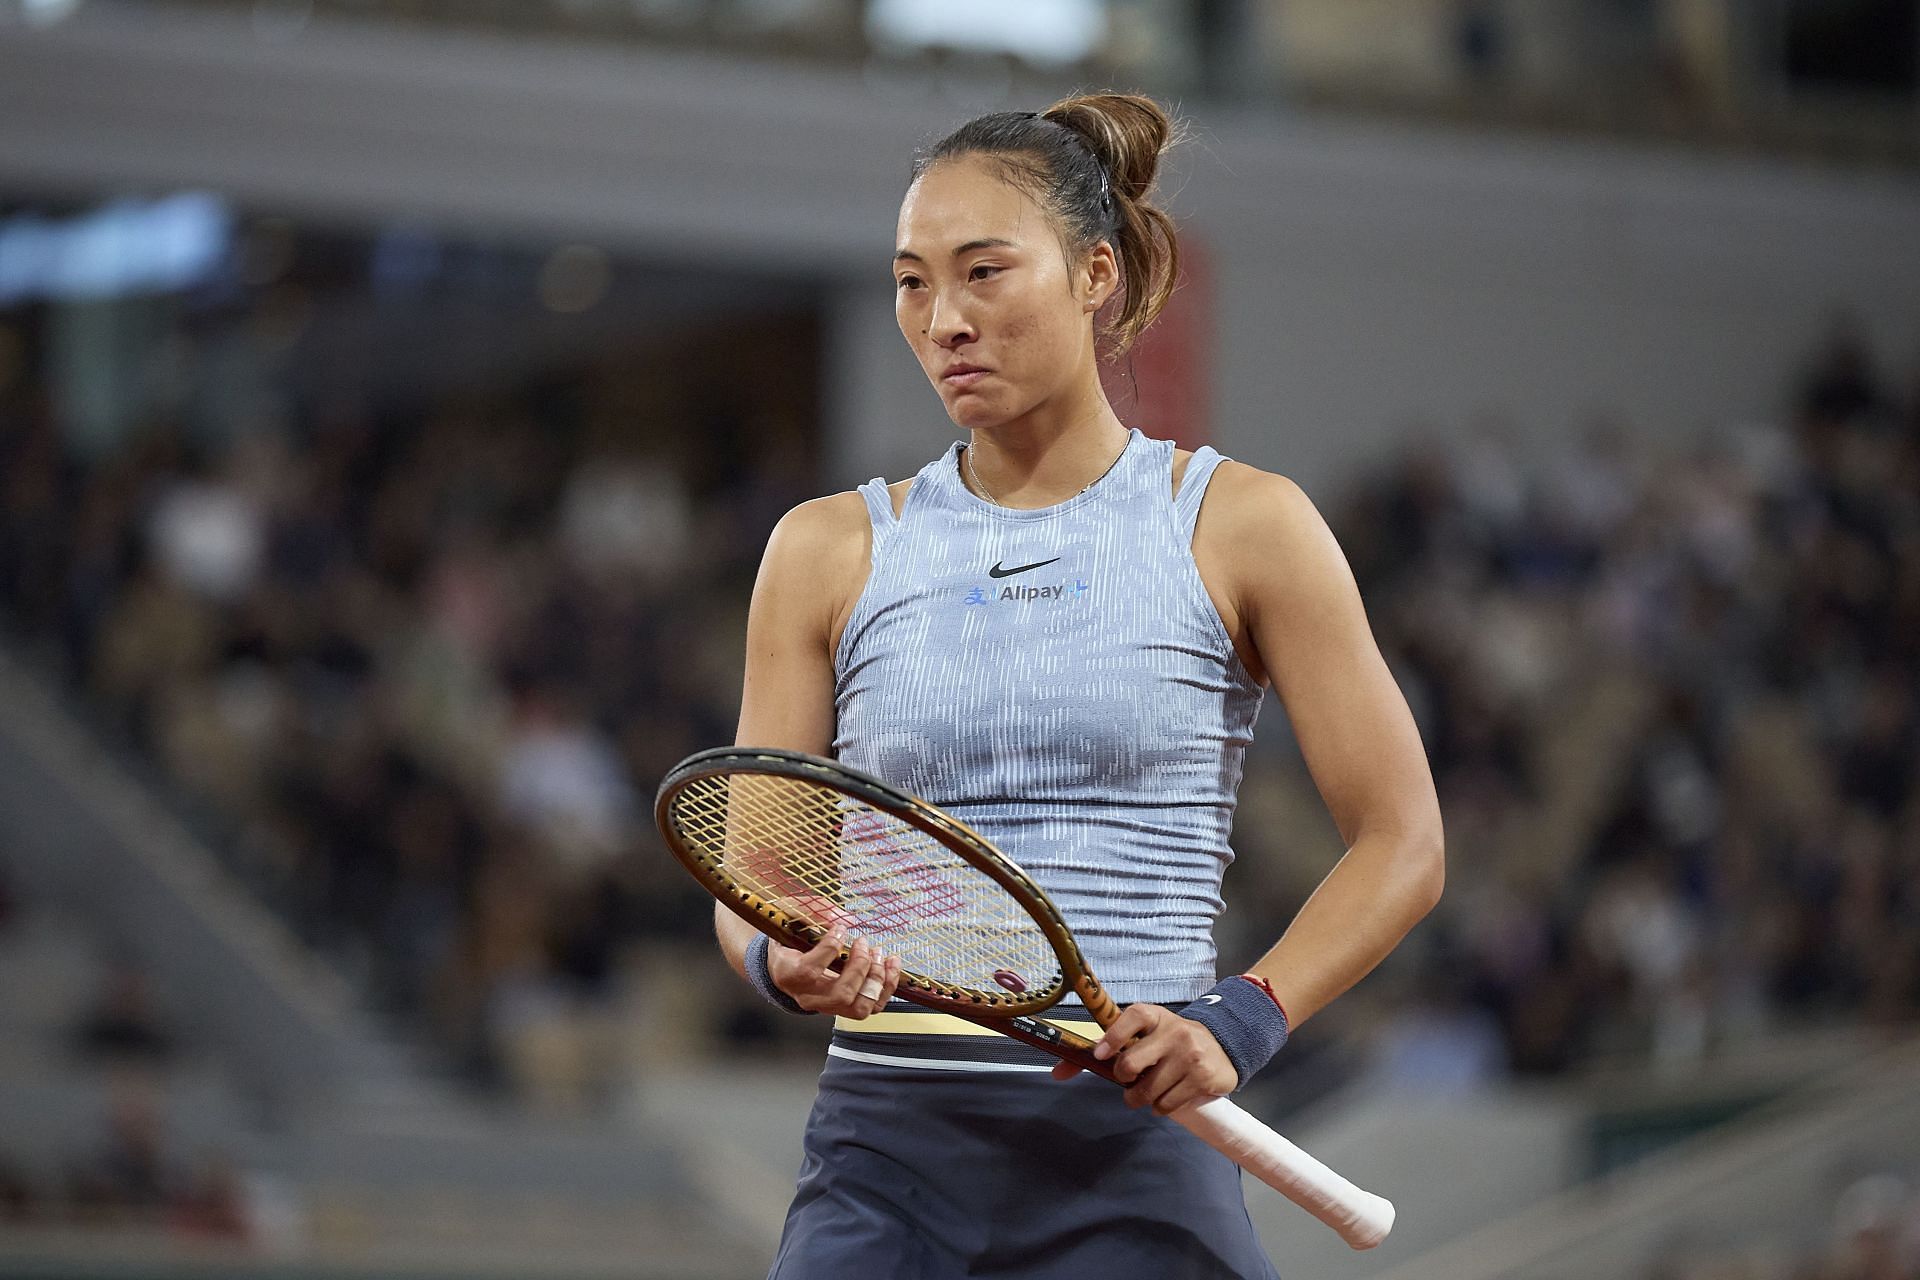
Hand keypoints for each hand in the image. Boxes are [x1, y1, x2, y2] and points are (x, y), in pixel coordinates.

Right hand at [766, 928, 901, 1017]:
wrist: (784, 966)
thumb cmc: (789, 939)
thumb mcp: (792, 917)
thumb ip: (815, 911)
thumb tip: (846, 918)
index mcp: (790, 975)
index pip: (810, 970)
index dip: (830, 947)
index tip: (841, 928)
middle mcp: (808, 997)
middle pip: (841, 994)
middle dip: (860, 966)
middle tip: (862, 943)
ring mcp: (828, 1006)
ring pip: (859, 1007)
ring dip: (877, 980)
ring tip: (881, 955)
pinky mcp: (845, 1007)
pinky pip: (872, 1006)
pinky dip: (886, 986)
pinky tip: (891, 965)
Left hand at [1049, 1002, 1236, 1115]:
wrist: (1222, 1046)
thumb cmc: (1169, 1041)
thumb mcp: (1144, 1033)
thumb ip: (1105, 1047)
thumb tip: (1058, 1072)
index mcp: (1154, 1016)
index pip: (1131, 1018)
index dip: (1111, 1038)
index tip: (1100, 1055)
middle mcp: (1174, 1032)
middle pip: (1130, 1064)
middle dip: (1124, 1079)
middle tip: (1129, 1079)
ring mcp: (1190, 1056)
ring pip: (1147, 1092)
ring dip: (1140, 1098)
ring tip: (1148, 1089)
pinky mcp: (1202, 1079)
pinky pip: (1166, 1105)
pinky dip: (1159, 1107)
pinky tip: (1167, 1095)